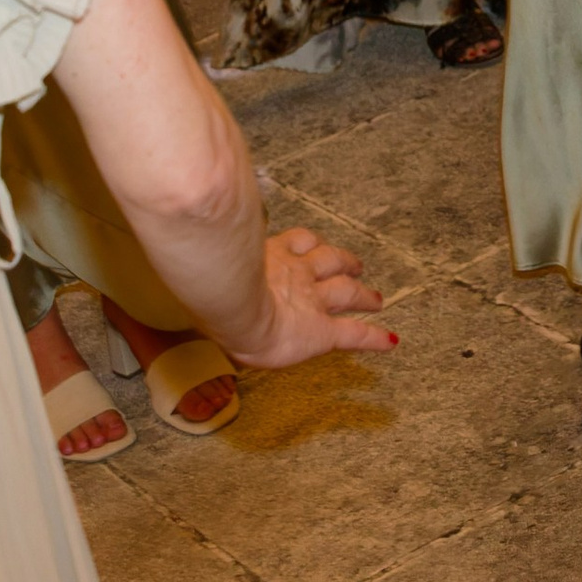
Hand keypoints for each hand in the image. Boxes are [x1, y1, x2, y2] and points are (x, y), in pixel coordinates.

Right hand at [221, 225, 395, 373]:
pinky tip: (388, 341)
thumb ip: (215, 254)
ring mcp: (313, 301)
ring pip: (346, 291)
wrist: (234, 306)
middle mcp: (298, 274)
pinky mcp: (322, 331)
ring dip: (362, 293)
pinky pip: (354, 335)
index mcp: (274, 257)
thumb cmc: (218, 286)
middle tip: (357, 265)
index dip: (312, 244)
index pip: (299, 243)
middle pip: (330, 261)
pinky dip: (373, 338)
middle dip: (345, 262)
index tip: (318, 245)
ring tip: (375, 298)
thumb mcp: (215, 264)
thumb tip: (192, 240)